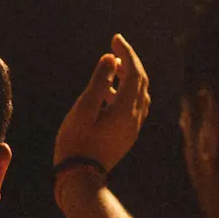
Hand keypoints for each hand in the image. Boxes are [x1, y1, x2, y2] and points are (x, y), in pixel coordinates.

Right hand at [54, 34, 150, 177]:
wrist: (80, 178)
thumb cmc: (77, 143)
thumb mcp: (84, 109)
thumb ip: (99, 82)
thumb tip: (111, 58)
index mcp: (126, 110)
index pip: (134, 73)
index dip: (127, 53)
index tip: (115, 39)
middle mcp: (135, 118)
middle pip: (141, 82)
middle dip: (130, 62)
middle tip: (115, 47)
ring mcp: (133, 128)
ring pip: (139, 95)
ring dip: (129, 77)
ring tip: (112, 67)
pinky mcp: (127, 136)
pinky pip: (134, 107)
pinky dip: (126, 93)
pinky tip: (107, 94)